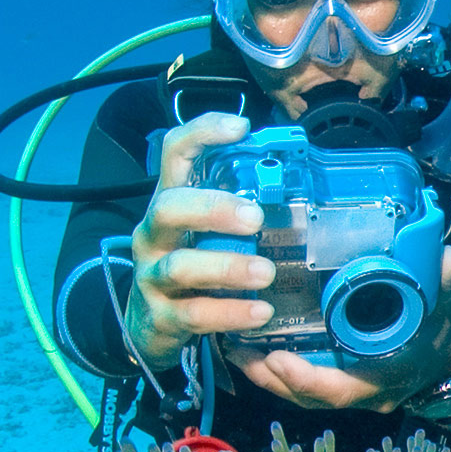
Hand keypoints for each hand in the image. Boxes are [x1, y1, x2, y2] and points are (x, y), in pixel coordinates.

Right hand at [125, 112, 273, 370]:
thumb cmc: (194, 264)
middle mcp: (154, 234)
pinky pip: (194, 314)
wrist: (150, 324)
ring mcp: (153, 275)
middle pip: (168, 207)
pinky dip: (229, 313)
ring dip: (227, 267)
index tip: (241, 127)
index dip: (202, 134)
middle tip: (256, 217)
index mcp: (171, 203)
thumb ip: (239, 208)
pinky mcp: (160, 316)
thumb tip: (300, 183)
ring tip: (266, 272)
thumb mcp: (208, 231)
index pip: (174, 154)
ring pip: (180, 265)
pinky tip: (260, 312)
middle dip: (213, 209)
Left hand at [226, 246, 450, 411]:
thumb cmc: (442, 339)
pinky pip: (303, 384)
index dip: (304, 379)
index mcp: (380, 380)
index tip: (276, 357)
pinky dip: (278, 371)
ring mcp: (348, 389)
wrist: (450, 363)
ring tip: (236, 347)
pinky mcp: (339, 380)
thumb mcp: (445, 311)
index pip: (337, 390)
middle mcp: (359, 393)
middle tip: (239, 349)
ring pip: (300, 394)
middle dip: (270, 378)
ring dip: (266, 376)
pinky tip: (255, 347)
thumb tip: (447, 258)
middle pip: (306, 397)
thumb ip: (446, 286)